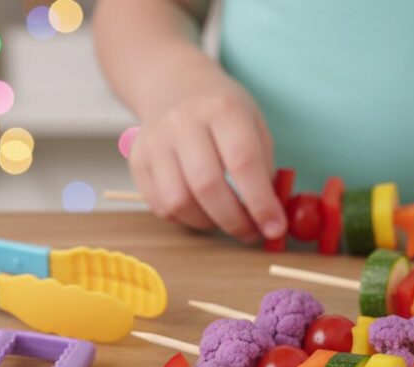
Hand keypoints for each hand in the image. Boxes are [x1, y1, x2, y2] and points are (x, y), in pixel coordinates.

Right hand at [129, 71, 286, 241]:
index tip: (275, 228)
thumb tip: (270, 218)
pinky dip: (185, 218)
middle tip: (251, 233)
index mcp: (221, 109)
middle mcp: (183, 123)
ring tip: (224, 219)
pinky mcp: (139, 162)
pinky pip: (161, 206)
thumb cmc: (221, 112)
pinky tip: (200, 209)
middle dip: (234, 221)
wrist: (174, 86)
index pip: (242, 162)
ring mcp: (155, 142)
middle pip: (207, 186)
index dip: (260, 202)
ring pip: (179, 202)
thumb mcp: (253, 124)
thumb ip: (264, 169)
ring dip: (208, 223)